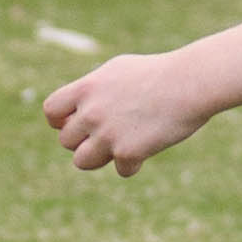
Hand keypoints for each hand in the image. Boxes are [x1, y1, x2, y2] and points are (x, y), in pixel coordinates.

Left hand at [44, 49, 213, 176]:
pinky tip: (150, 145)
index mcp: (86, 88)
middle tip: (112, 131)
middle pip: (66, 141)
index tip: (79, 121)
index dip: (61, 120)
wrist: (191, 82)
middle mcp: (91, 112)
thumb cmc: (160, 73)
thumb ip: (95, 89)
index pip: (51, 111)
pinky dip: (135, 163)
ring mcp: (108, 134)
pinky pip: (122, 170)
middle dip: (86, 140)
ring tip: (122, 145)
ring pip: (82, 161)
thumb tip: (78, 109)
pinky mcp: (128, 152)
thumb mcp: (119, 71)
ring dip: (100, 157)